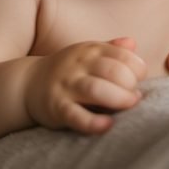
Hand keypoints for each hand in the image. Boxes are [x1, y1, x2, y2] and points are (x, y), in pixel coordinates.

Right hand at [25, 38, 146, 133]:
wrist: (28, 83)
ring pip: (96, 89)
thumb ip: (112, 49)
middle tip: (135, 97)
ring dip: (118, 98)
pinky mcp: (57, 108)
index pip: (122, 56)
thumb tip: (132, 43)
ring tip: (130, 105)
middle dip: (130, 84)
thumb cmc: (69, 71)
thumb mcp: (88, 54)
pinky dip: (93, 122)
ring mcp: (66, 86)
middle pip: (112, 71)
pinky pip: (76, 116)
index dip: (138, 69)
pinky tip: (108, 125)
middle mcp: (78, 65)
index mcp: (90, 50)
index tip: (139, 81)